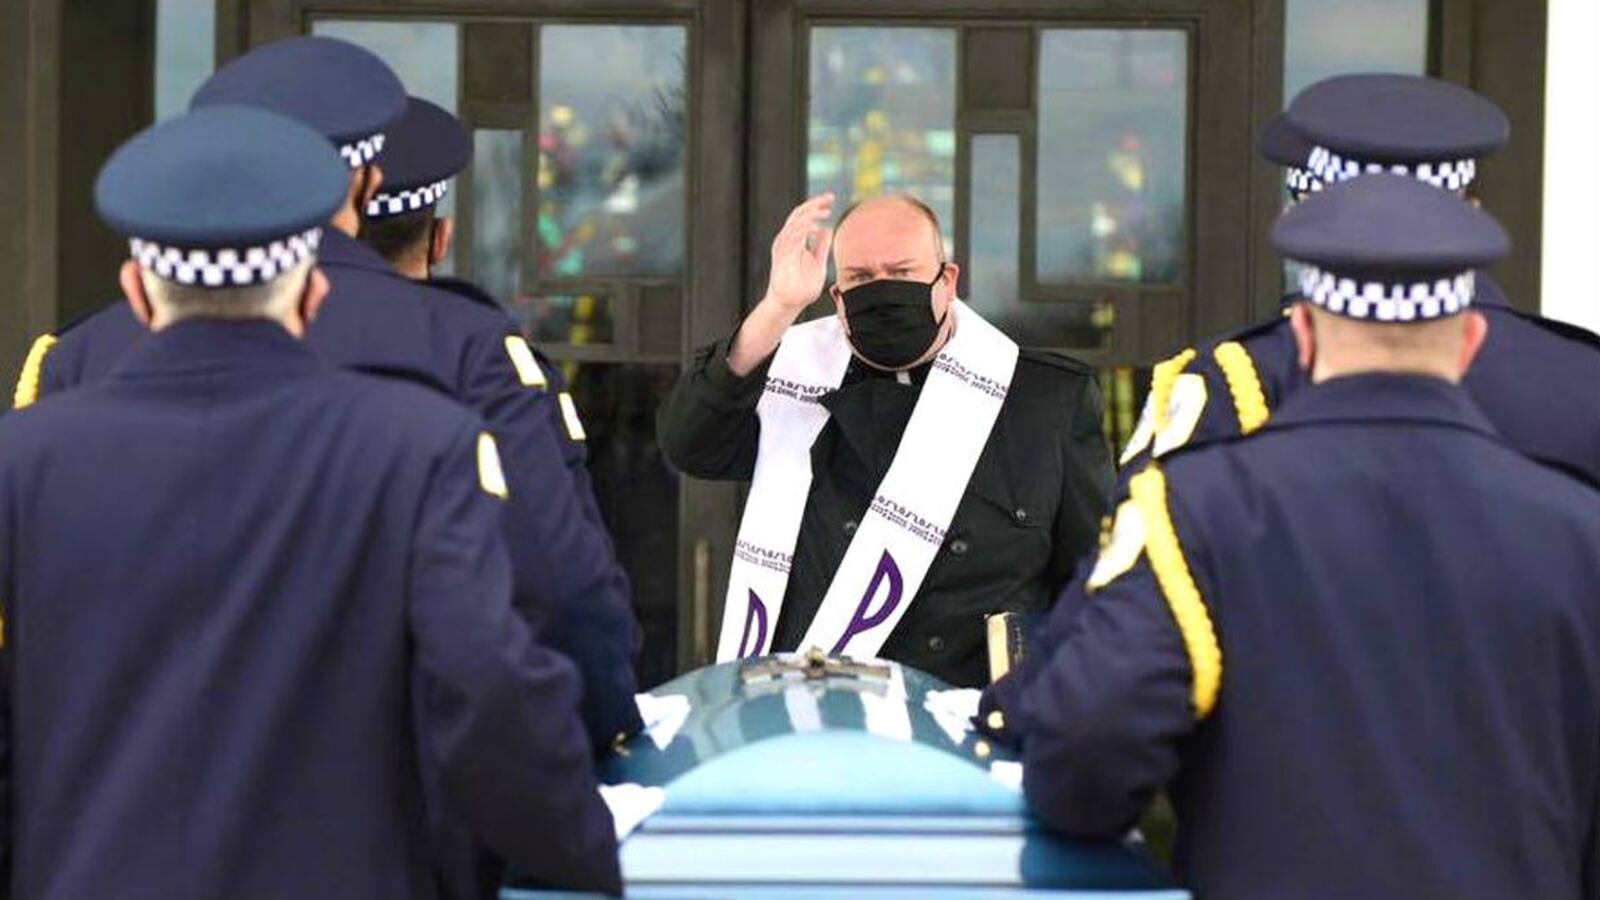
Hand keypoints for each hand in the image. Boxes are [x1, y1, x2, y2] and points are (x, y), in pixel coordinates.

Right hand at [763, 192, 835, 311]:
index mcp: (794, 240)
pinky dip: (804, 230)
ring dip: (810, 215)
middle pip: (798, 214)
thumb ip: (821, 246)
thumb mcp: (818, 263)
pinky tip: (816, 227)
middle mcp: (786, 241)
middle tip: (829, 197)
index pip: (803, 216)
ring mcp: (782, 248)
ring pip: (794, 223)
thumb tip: (827, 229)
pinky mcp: (782, 257)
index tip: (830, 198)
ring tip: (826, 211)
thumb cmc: (801, 287)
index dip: (816, 205)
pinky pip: (792, 238)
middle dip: (814, 204)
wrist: (789, 304)